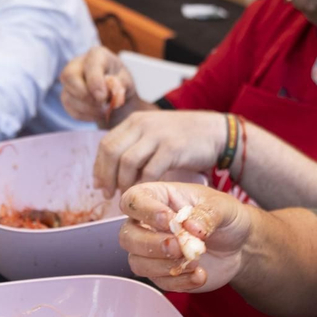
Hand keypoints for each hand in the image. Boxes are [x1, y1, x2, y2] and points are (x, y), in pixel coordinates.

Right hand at [61, 46, 136, 126]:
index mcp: (97, 55)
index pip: (90, 65)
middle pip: (69, 76)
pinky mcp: (66, 95)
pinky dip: (85, 115)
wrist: (116, 95)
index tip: (103, 97)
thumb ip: (118, 84)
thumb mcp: (126, 82)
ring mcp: (69, 81)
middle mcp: (78, 64)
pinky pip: (70, 108)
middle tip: (102, 105)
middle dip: (86, 95)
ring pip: (68, 96)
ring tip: (104, 111)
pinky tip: (97, 114)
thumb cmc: (121, 83)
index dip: (95, 82)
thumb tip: (105, 93)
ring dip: (88, 109)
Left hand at [95, 109, 226, 192]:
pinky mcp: (173, 148)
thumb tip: (110, 172)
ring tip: (127, 196)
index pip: (106, 144)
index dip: (99, 167)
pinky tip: (147, 194)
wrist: (216, 132)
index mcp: (134, 121)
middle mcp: (143, 124)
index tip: (100, 186)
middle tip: (108, 195)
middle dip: (106, 177)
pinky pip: (150, 171)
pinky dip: (145, 185)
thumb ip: (134, 146)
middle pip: (111, 152)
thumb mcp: (154, 134)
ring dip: (124, 183)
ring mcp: (158, 135)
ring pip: (127, 162)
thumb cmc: (184, 138)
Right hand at [118, 181, 254, 292]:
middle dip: (150, 245)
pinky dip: (180, 281)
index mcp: (158, 198)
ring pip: (138, 263)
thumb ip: (208, 214)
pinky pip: (160, 282)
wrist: (239, 246)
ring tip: (195, 261)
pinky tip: (200, 274)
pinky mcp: (162, 273)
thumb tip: (191, 227)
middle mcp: (148, 224)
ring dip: (164, 266)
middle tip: (178, 247)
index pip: (133, 200)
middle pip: (127, 236)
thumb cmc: (226, 217)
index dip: (145, 211)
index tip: (170, 220)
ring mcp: (152, 251)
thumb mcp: (224, 207)